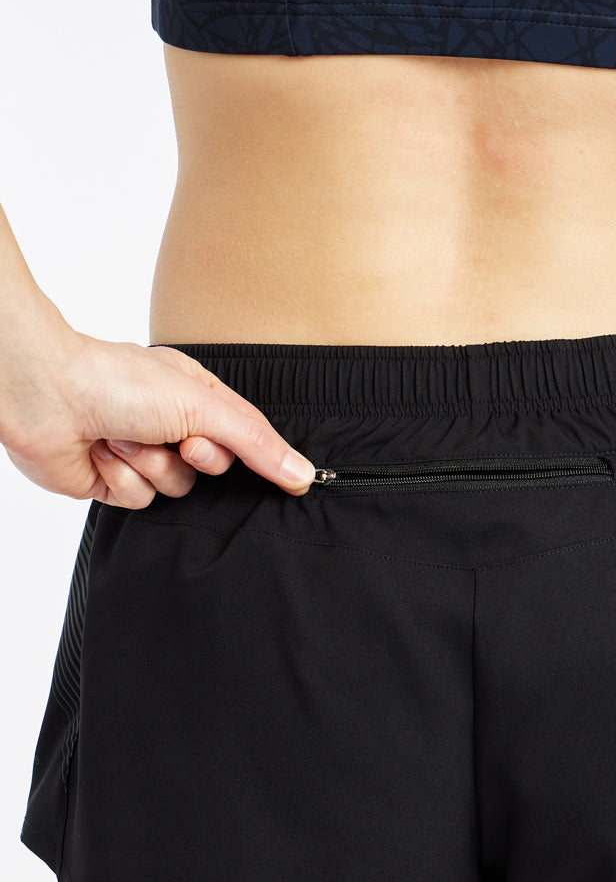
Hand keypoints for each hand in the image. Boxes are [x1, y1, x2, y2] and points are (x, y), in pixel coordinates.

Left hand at [1, 321, 315, 505]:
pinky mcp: (113, 481)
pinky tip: (103, 452)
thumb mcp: (202, 405)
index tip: (283, 475)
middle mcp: (171, 425)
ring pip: (176, 487)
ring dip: (152, 464)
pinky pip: (140, 500)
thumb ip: (255, 442)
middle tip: (176, 437)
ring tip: (125, 436)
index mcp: (195, 396)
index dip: (260, 456)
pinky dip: (123, 478)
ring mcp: (142, 454)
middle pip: (214, 469)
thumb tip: (301, 474)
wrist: (47, 394)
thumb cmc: (118, 381)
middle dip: (194, 456)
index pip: (247, 437)